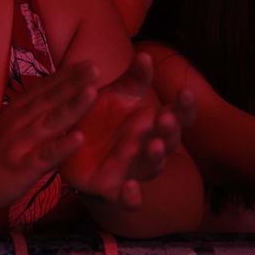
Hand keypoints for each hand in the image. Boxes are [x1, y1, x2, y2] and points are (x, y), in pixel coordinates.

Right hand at [0, 61, 100, 209]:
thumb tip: (59, 94)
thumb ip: (33, 109)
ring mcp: (20, 143)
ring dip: (72, 107)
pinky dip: (62, 146)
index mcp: (18, 110)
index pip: (45, 88)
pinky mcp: (22, 166)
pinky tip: (79, 138)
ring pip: (50, 122)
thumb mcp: (10, 122)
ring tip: (93, 93)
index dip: (67, 75)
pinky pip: (45, 155)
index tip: (89, 62)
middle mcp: (19, 121)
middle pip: (50, 99)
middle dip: (74, 83)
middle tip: (96, 68)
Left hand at [61, 53, 194, 209]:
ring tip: (153, 145)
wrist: (69, 147)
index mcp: (150, 124)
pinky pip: (127, 200)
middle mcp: (146, 148)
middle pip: (167, 142)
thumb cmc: (98, 119)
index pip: (177, 116)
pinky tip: (130, 188)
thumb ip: (132, 79)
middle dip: (169, 131)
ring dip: (154, 158)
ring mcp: (132, 170)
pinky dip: (131, 197)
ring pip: (151, 167)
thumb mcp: (113, 96)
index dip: (184, 107)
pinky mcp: (112, 189)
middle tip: (166, 118)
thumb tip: (145, 54)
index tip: (185, 92)